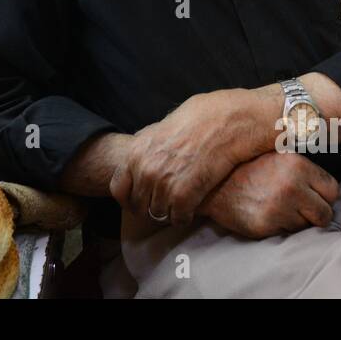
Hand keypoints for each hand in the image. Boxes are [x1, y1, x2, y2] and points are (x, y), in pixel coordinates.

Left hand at [108, 88, 276, 226]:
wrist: (223, 122)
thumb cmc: (194, 121)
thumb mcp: (158, 127)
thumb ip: (143, 145)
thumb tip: (134, 154)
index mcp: (135, 154)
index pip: (117, 189)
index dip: (127, 199)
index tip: (137, 202)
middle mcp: (145, 170)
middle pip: (138, 206)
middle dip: (149, 207)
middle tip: (163, 205)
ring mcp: (163, 184)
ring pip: (158, 214)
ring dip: (168, 212)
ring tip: (178, 205)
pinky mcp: (184, 196)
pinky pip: (178, 218)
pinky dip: (184, 217)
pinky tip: (191, 209)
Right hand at [198, 151, 338, 239]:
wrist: (211, 180)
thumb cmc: (245, 164)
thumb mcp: (275, 151)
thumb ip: (301, 161)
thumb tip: (329, 158)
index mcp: (297, 165)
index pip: (332, 190)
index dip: (323, 193)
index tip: (312, 193)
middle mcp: (291, 187)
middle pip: (324, 213)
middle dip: (314, 212)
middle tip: (298, 205)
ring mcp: (278, 209)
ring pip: (306, 227)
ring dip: (296, 220)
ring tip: (277, 207)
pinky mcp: (265, 226)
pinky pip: (286, 234)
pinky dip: (280, 227)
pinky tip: (266, 214)